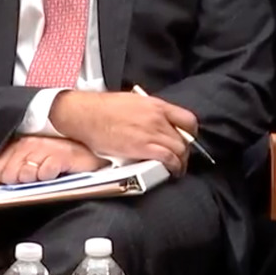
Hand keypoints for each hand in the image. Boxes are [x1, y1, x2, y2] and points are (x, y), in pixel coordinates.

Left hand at [0, 136, 108, 185]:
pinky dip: (49, 175)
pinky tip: (56, 173)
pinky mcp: (62, 156)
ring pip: (26, 173)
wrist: (91, 155)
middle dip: (18, 181)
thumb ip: (10, 170)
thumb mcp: (32, 165)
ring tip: (46, 176)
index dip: (3, 179)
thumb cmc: (61, 160)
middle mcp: (30, 144)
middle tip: (33, 180)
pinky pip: (46, 172)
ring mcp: (46, 149)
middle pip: (9, 173)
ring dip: (35, 179)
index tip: (15, 182)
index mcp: (20, 145)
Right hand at [49, 91, 196, 174]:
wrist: (85, 115)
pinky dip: (173, 167)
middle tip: (179, 159)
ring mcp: (152, 133)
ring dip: (181, 162)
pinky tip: (171, 171)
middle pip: (184, 138)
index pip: (187, 120)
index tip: (186, 140)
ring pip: (180, 150)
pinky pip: (169, 158)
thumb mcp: (131, 102)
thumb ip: (147, 112)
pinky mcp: (144, 147)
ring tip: (176, 169)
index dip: (190, 134)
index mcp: (156, 105)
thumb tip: (151, 123)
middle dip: (184, 152)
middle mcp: (158, 118)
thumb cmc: (101, 109)